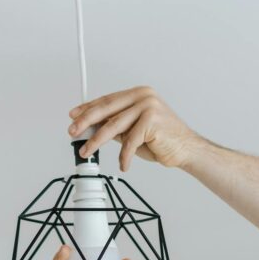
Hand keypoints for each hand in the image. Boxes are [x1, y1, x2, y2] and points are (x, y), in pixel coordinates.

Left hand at [68, 86, 195, 171]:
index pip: (107, 100)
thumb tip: (91, 128)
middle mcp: (143, 96)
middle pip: (106, 109)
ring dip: (97, 141)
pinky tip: (123, 165)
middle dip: (86, 122)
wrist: (186, 149)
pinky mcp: (152, 121)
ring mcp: (148, 107)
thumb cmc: (162, 140)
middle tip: (72, 132)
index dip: (88, 108)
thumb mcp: (133, 131)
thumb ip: (115, 126)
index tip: (73, 116)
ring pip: (113, 126)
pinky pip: (129, 142)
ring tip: (86, 151)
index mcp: (138, 94)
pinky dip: (124, 157)